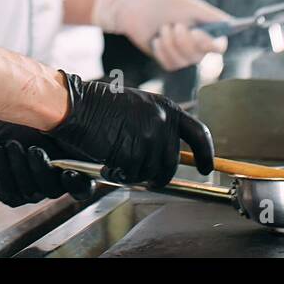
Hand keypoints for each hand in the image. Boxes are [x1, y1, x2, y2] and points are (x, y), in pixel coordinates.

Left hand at [0, 113, 94, 206]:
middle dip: (42, 170)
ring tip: (11, 143)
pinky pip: (9, 191)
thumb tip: (88, 137)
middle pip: (54, 190)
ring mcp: (31, 189)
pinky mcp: (9, 192)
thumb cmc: (25, 117)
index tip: (68, 172)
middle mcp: (52, 182)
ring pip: (31, 192)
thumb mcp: (53, 123)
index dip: (78, 184)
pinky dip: (3, 170)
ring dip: (20, 167)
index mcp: (71, 167)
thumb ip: (72, 134)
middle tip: (33, 148)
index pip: (83, 187)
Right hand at [49, 72, 214, 184]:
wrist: (76, 105)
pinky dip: (119, 175)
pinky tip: (107, 163)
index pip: (198, 133)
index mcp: (166, 107)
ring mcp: (148, 137)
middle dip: (158, 175)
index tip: (207, 168)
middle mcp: (162, 122)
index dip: (206, 154)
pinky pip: (132, 175)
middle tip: (145, 177)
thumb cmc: (100, 106)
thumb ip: (157, 125)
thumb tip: (167, 153)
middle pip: (171, 163)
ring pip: (150, 172)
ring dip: (134, 174)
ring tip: (116, 161)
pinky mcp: (132, 151)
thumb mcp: (138, 107)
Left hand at [91, 0, 228, 70]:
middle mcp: (199, 46)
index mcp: (208, 31)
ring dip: (170, 43)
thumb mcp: (190, 7)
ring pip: (183, 62)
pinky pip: (170, 64)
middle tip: (175, 25)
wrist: (138, 9)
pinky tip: (156, 39)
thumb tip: (229, 23)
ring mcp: (184, 56)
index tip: (196, 33)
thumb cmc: (166, 4)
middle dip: (184, 41)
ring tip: (163, 27)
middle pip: (200, 56)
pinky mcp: (170, 62)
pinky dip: (162, 49)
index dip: (210, 44)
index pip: (219, 46)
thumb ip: (210, 16)